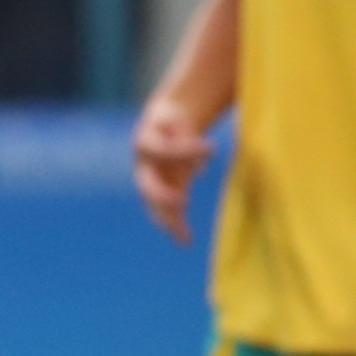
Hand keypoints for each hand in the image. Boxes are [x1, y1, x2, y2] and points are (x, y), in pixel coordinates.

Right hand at [132, 98, 213, 245]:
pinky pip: (165, 214)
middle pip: (147, 186)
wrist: (165, 124)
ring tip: (184, 236)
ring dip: (169, 219)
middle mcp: (143, 165)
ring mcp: (150, 182)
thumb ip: (181, 127)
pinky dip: (175, 227)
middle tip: (182, 202)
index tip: (212, 147)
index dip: (185, 150)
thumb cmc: (176, 117)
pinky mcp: (161, 193)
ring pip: (154, 206)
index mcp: (145, 141)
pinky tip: (186, 241)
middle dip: (163, 196)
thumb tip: (186, 141)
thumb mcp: (179, 114)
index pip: (161, 149)